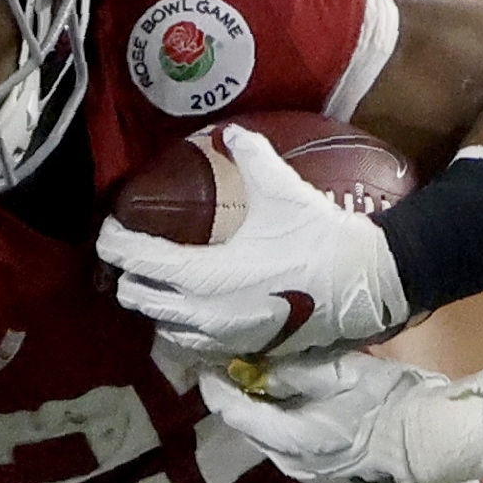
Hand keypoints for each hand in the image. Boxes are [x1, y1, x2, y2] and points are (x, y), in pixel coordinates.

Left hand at [98, 125, 409, 360]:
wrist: (369, 287)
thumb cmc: (323, 239)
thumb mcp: (283, 192)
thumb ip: (250, 156)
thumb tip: (230, 131)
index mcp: (204, 275)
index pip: (134, 258)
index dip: (114, 239)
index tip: (113, 224)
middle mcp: (202, 314)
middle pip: (135, 296)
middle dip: (130, 271)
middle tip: (139, 249)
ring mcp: (220, 339)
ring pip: (159, 324)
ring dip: (155, 301)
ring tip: (165, 279)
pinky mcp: (240, 351)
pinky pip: (189, 344)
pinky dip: (181, 325)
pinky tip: (195, 306)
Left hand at [200, 349, 482, 482]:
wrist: (440, 440)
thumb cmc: (390, 402)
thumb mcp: (340, 373)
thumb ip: (294, 373)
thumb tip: (260, 370)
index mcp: (291, 439)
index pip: (235, 413)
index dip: (216, 388)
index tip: (207, 366)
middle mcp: (296, 466)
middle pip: (254, 433)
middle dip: (243, 403)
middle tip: (238, 373)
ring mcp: (318, 478)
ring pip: (278, 446)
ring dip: (269, 420)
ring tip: (270, 392)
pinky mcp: (340, 481)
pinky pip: (303, 455)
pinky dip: (294, 433)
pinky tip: (307, 415)